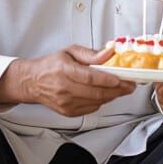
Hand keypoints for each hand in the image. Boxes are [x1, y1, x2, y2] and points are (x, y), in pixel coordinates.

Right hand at [0, 45, 134, 116]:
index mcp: (64, 70)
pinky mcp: (68, 112)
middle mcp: (64, 88)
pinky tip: (105, 94)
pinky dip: (101, 101)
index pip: (90, 77)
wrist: (33, 82)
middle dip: (117, 90)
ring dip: (112, 96)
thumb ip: (90, 53)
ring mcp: (66, 102)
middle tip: (129, 86)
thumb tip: (108, 53)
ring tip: (121, 89)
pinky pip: (91, 108)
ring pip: (96, 102)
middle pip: (96, 92)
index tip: (122, 79)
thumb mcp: (70, 51)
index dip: (108, 79)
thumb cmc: (51, 65)